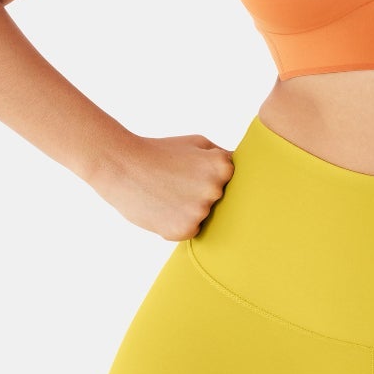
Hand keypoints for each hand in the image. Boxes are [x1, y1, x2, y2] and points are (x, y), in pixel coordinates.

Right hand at [89, 132, 234, 239]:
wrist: (120, 165)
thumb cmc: (160, 152)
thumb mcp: (197, 143)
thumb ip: (224, 158)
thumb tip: (252, 170)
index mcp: (223, 167)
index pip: (235, 182)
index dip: (214, 178)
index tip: (197, 174)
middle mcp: (216, 190)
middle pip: (221, 201)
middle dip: (203, 195)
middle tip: (178, 184)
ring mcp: (201, 212)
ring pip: (205, 217)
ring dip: (190, 210)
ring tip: (167, 194)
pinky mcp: (185, 230)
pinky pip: (190, 230)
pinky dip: (178, 223)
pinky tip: (162, 208)